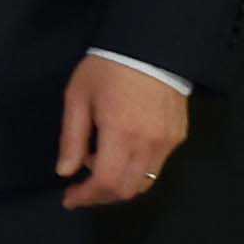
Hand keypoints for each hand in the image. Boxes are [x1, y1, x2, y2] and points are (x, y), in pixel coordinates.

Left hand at [57, 54, 189, 209]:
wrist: (151, 45)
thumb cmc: (108, 68)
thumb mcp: (78, 98)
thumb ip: (72, 138)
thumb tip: (65, 171)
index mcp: (121, 132)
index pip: (106, 182)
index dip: (86, 196)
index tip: (70, 198)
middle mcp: (149, 143)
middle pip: (126, 190)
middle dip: (100, 196)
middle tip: (81, 189)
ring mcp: (168, 141)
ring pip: (144, 182)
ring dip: (118, 185)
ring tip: (98, 165)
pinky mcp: (178, 136)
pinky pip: (156, 167)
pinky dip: (135, 171)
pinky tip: (120, 153)